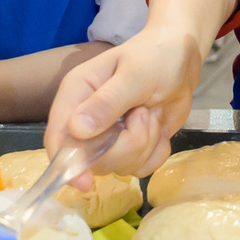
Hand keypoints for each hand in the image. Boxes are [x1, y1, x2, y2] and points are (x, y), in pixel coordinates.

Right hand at [46, 25, 201, 180]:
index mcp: (77, 94)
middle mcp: (86, 118)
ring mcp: (108, 137)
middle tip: (144, 115)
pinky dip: (156, 151)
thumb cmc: (154, 57)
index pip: (58, 136)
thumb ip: (107, 103)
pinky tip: (159, 126)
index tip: (84, 182)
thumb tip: (76, 130)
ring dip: (145, 144)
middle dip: (127, 145)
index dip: (65, 163)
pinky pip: (140, 167)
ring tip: (151, 113)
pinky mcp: (130, 147)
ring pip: (119, 165)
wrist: (181, 58)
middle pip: (93, 160)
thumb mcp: (134, 76)